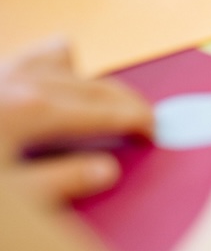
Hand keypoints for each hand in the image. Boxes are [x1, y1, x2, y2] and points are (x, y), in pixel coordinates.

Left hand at [0, 38, 152, 204]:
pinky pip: (38, 54)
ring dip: (92, 80)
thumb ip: (57, 183)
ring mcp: (8, 70)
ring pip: (68, 60)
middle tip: (148, 120)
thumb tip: (106, 172)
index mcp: (34, 111)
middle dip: (129, 101)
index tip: (156, 130)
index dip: (137, 120)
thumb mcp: (10, 196)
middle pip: (96, 85)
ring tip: (106, 103)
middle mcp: (26, 81)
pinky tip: (57, 82)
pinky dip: (57, 65)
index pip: (105, 112)